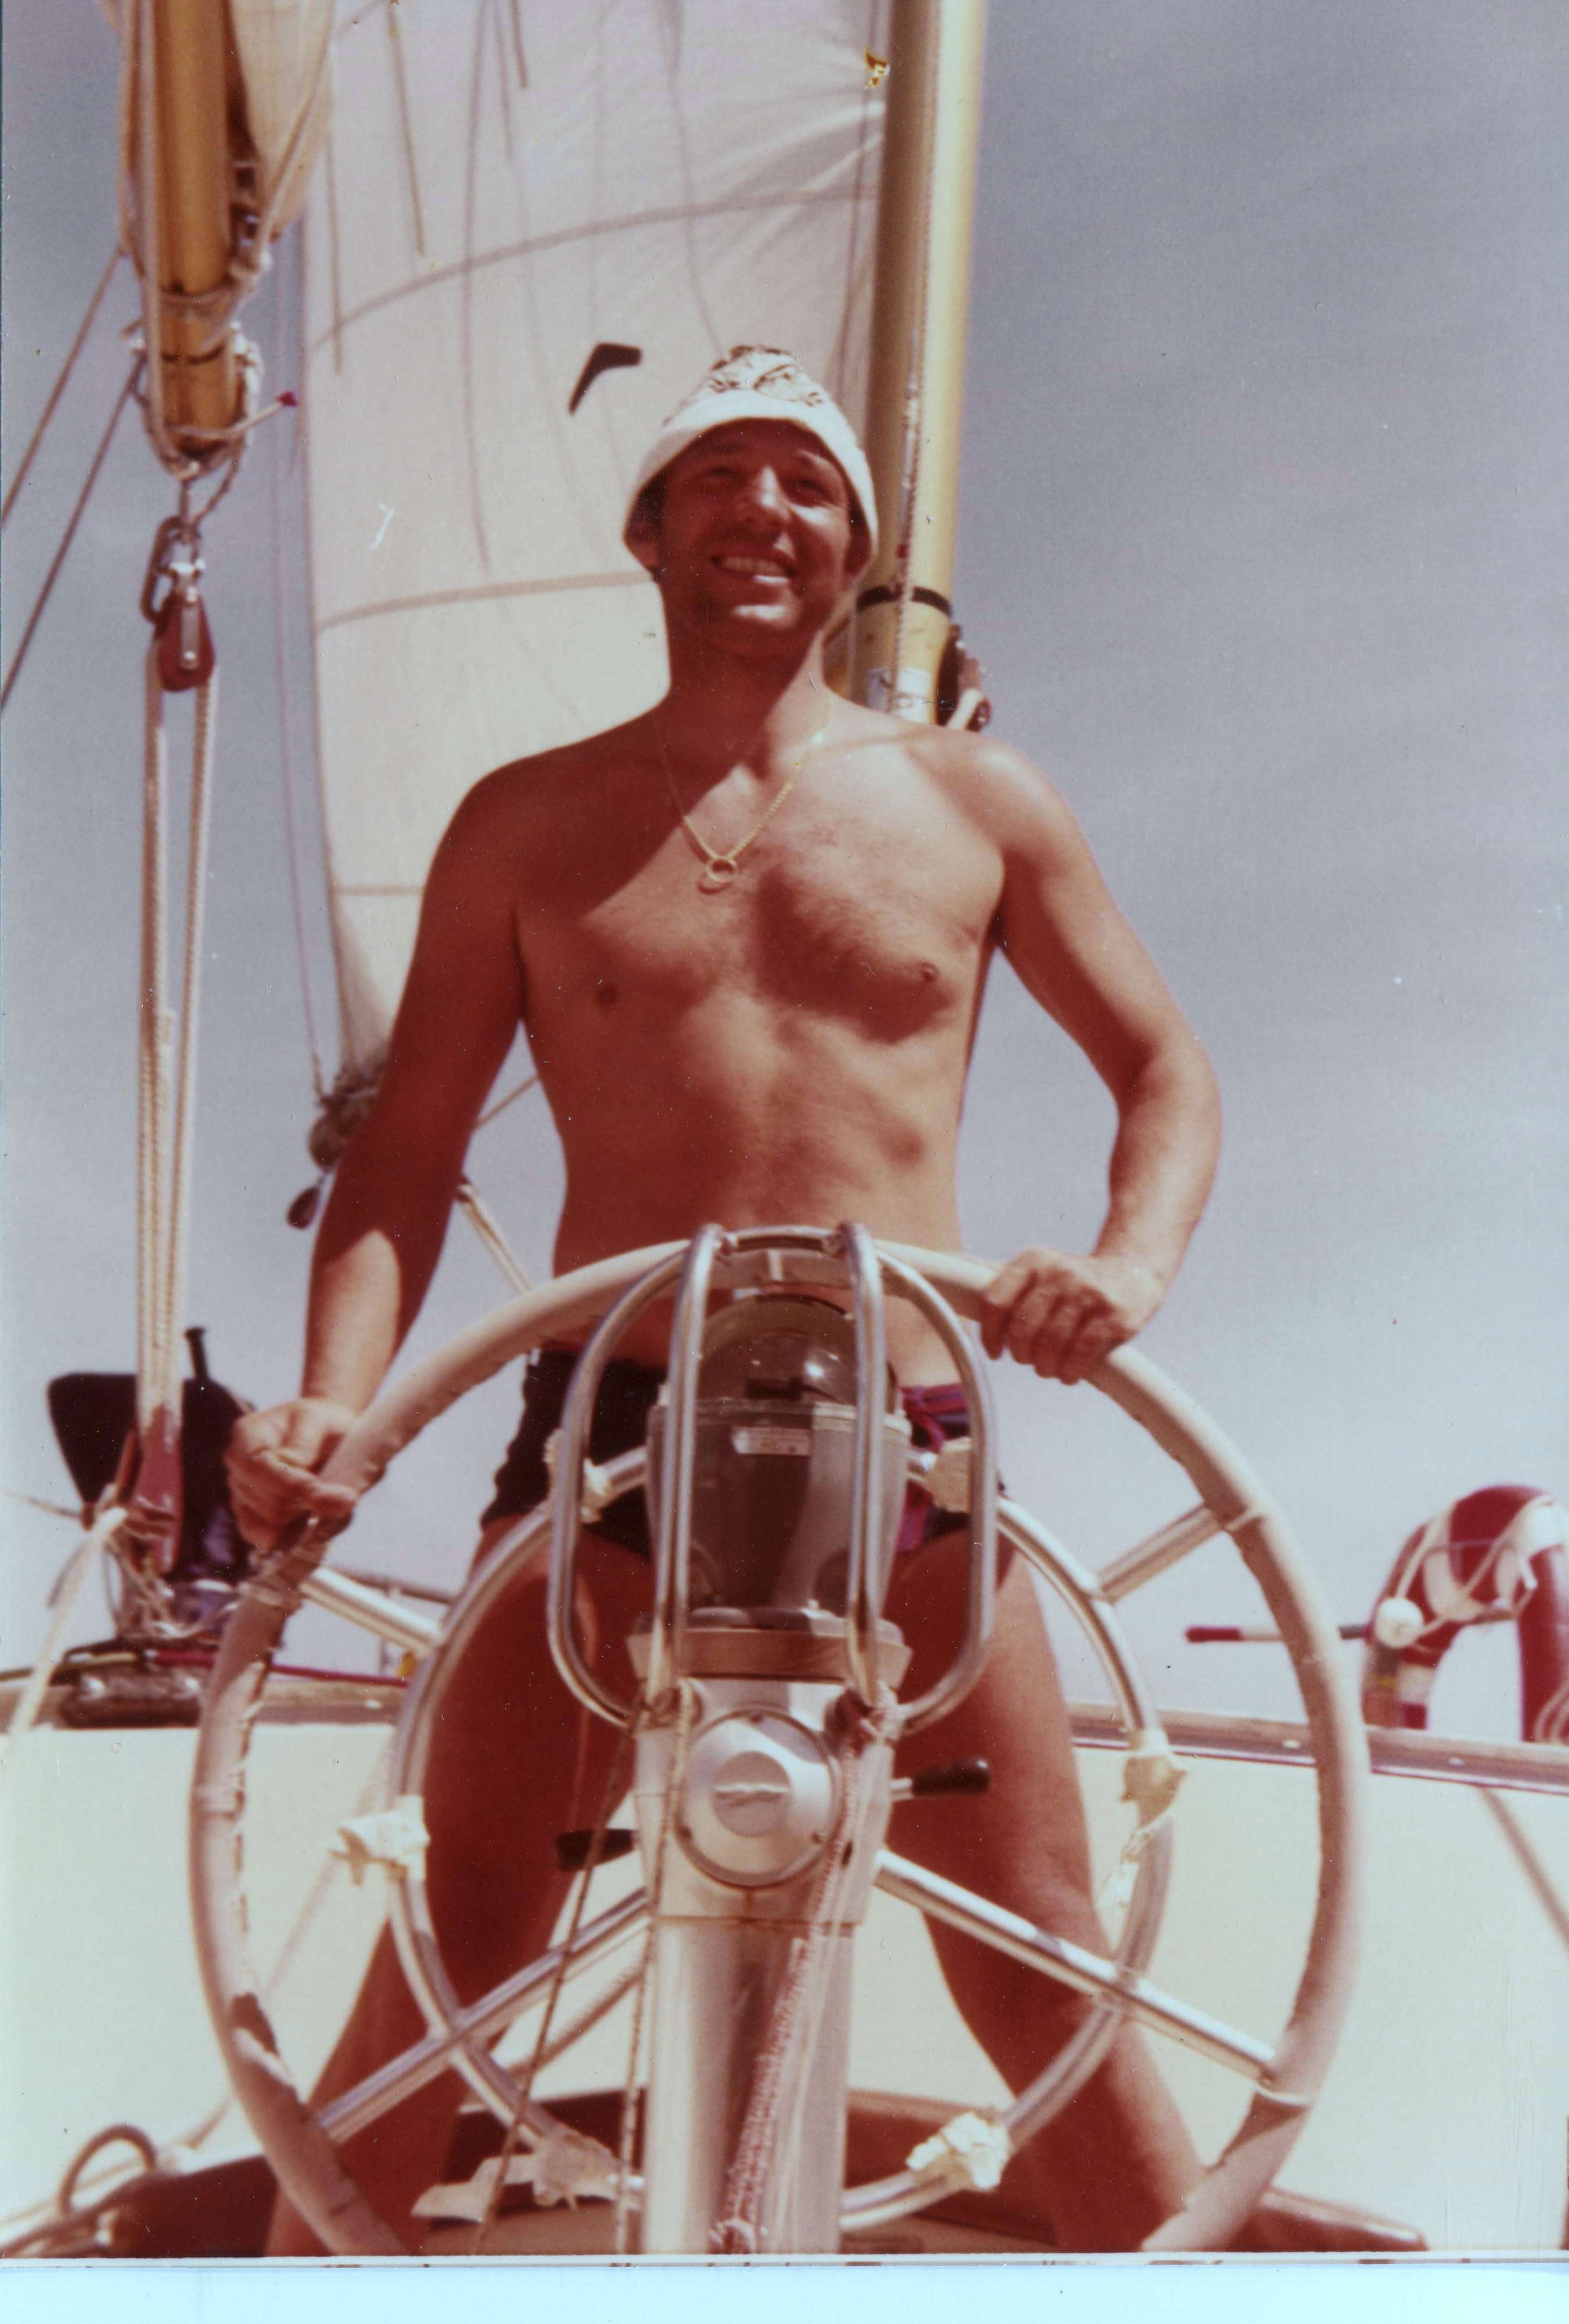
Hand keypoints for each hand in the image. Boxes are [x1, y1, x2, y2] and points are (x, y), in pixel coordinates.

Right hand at [226, 1396, 361, 1551]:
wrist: (323, 1431)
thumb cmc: (321, 1421)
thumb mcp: (319, 1420)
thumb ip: (303, 1446)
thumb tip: (296, 1476)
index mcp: (247, 1435)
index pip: (259, 1469)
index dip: (294, 1484)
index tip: (328, 1488)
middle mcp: (237, 1466)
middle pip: (269, 1502)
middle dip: (308, 1501)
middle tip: (345, 1496)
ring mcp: (241, 1492)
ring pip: (272, 1522)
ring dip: (306, 1514)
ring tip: (332, 1499)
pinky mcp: (250, 1514)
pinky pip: (263, 1537)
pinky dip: (291, 1534)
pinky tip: (314, 1522)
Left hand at [978, 1248, 1164, 1383]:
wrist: (1134, 1270)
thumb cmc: (1078, 1281)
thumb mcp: (1044, 1270)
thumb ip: (1014, 1292)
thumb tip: (980, 1326)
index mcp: (1034, 1260)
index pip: (995, 1301)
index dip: (989, 1334)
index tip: (995, 1352)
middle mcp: (1059, 1272)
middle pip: (1021, 1329)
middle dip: (1022, 1355)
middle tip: (1030, 1360)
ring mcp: (1088, 1293)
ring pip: (1050, 1345)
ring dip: (1045, 1367)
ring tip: (1049, 1369)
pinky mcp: (1112, 1316)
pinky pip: (1080, 1354)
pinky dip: (1069, 1371)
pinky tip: (1069, 1373)